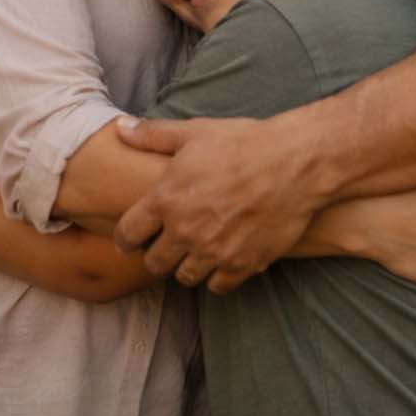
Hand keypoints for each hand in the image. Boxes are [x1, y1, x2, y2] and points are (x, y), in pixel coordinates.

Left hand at [111, 116, 318, 293]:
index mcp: (166, 200)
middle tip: (164, 248)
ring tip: (193, 254)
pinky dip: (217, 277)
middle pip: (154, 263)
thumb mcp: (194, 132)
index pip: (128, 234)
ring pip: (185, 277)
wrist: (295, 163)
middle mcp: (185, 231)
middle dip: (155, 257)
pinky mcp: (243, 264)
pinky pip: (218, 286)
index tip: (130, 240)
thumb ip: (152, 135)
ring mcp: (214, 252)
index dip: (125, 239)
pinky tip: (221, 262)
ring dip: (185, 267)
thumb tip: (120, 128)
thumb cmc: (243, 143)